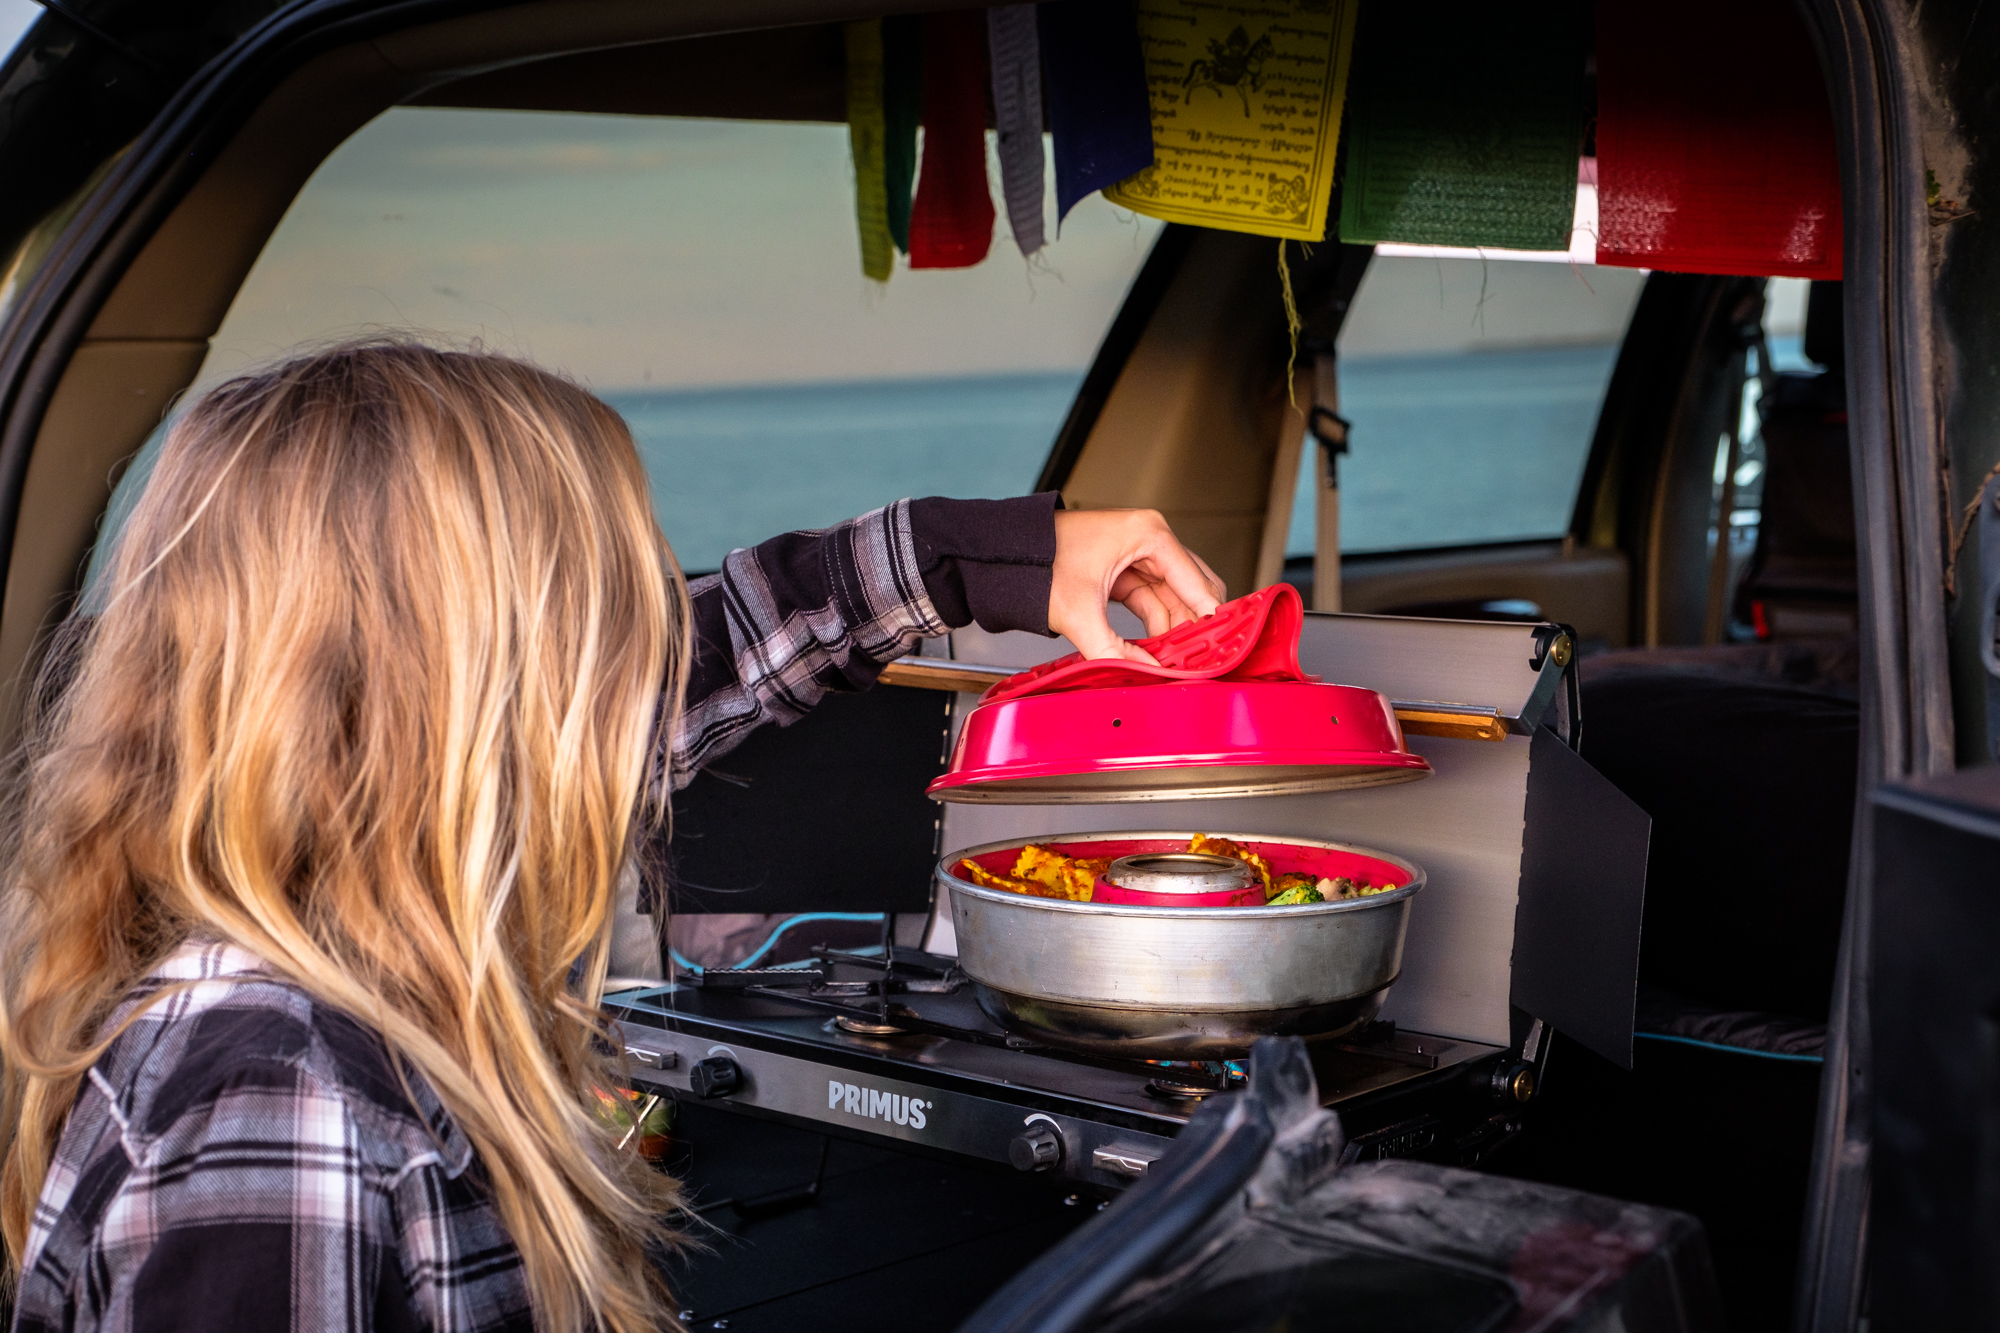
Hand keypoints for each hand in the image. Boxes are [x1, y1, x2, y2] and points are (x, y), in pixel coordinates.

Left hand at [1049, 508, 1224, 661]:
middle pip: (1193, 589)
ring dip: (1176, 631)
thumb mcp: (1078, 612)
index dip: (1210, 618)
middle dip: (1195, 626)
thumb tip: (1144, 675)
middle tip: (1200, 659)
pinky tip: (1160, 652)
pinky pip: (1154, 603)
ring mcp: (1140, 556)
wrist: (1005, 555)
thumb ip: (1112, 650)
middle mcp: (1150, 540)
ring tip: (1179, 662)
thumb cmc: (1037, 560)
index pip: (1196, 582)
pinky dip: (1159, 628)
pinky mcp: (1127, 573)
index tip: (1221, 646)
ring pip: (1175, 599)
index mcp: (1148, 534)